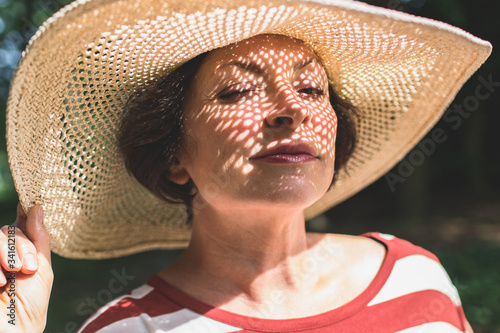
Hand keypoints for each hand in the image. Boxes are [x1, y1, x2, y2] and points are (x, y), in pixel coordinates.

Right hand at [0, 204, 52, 332]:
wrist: (14, 332)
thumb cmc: (28, 307)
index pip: (19, 224)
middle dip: (22, 245)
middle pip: (7, 230)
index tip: (30, 207)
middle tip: (27, 267)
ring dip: (6, 251)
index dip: (25, 214)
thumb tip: (37, 208)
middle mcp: (1, 255)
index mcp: (18, 252)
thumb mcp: (42, 270)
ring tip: (12, 274)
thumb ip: (39, 239)